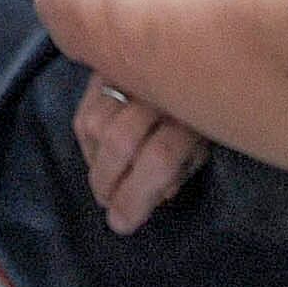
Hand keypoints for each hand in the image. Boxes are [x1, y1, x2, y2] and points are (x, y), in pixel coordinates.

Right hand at [73, 81, 206, 234]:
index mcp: (195, 114)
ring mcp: (130, 73)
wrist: (200, 63)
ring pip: (96, 123)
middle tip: (108, 201)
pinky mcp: (107, 67)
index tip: (122, 223)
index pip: (160, 158)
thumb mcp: (201, 149)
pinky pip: (84, 110)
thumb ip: (176, 173)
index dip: (136, 196)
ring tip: (107, 177)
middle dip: (109, 182)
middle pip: (120, 140)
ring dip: (96, 161)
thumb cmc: (203, 115)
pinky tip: (99, 152)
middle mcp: (161, 88)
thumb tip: (147, 198)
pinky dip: (87, 140)